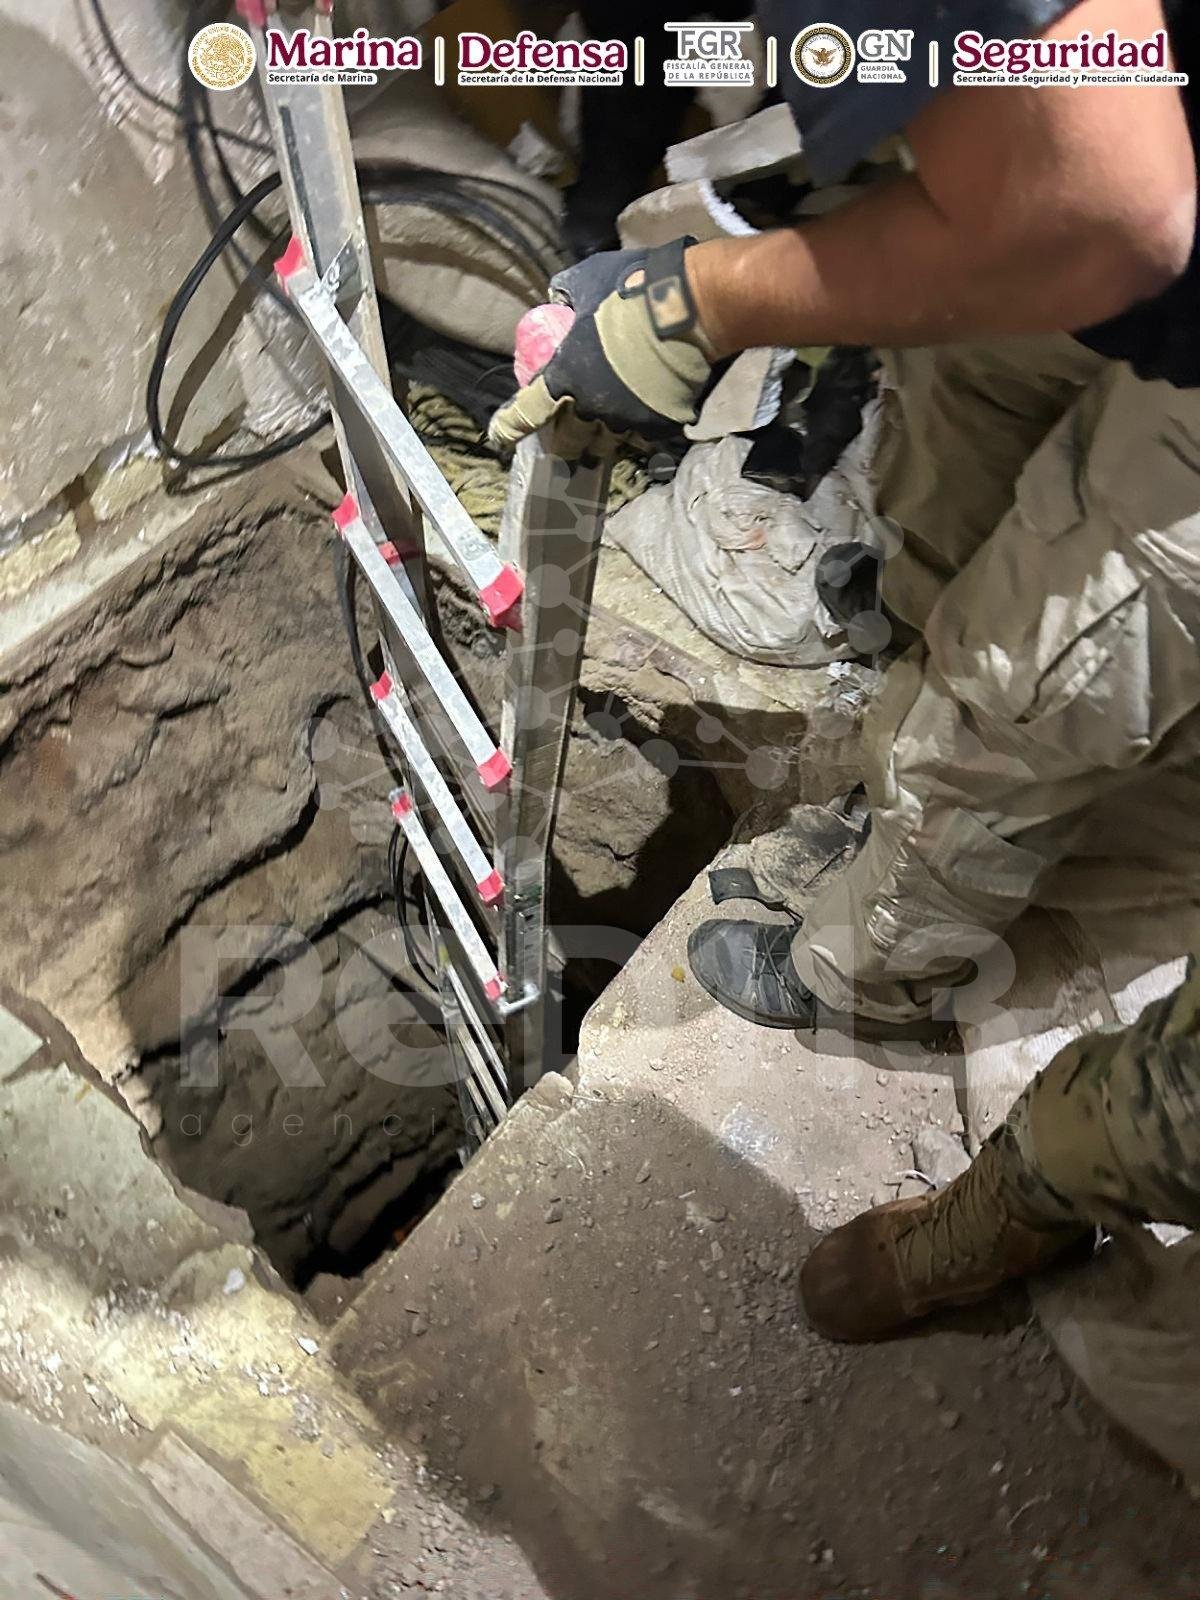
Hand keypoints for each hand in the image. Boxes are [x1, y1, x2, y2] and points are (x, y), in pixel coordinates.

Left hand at [488, 237, 715, 455]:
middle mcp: (591, 407)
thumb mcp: (587, 279)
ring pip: (605, 445)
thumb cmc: (632, 288)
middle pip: (567, 440)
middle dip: (562, 442)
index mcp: (565, 376)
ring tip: (600, 444)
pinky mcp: (659, 425)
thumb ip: (568, 293)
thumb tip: (557, 297)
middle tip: (564, 440)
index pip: (527, 411)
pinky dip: (637, 433)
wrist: (689, 307)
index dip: (509, 426)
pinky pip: (642, 438)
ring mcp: (626, 421)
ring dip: (598, 443)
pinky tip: (640, 424)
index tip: (499, 435)